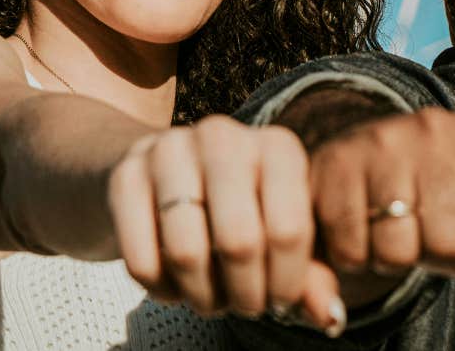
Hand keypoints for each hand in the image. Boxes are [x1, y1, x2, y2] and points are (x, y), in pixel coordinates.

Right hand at [108, 115, 344, 333]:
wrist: (158, 175)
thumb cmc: (238, 212)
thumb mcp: (280, 236)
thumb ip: (309, 276)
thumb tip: (329, 318)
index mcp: (276, 146)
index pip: (288, 229)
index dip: (286, 283)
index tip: (278, 301)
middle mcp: (224, 137)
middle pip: (239, 242)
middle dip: (245, 295)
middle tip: (245, 306)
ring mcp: (169, 150)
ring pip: (186, 251)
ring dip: (202, 297)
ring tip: (211, 300)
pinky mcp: (124, 175)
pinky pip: (141, 258)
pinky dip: (161, 290)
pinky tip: (174, 286)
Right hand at [309, 107, 454, 305]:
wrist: (375, 171)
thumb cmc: (452, 212)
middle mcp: (437, 127)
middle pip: (451, 243)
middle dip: (439, 256)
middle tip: (428, 230)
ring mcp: (382, 140)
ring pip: (397, 250)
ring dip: (394, 259)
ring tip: (394, 228)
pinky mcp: (336, 162)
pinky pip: (351, 249)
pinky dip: (356, 257)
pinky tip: (363, 227)